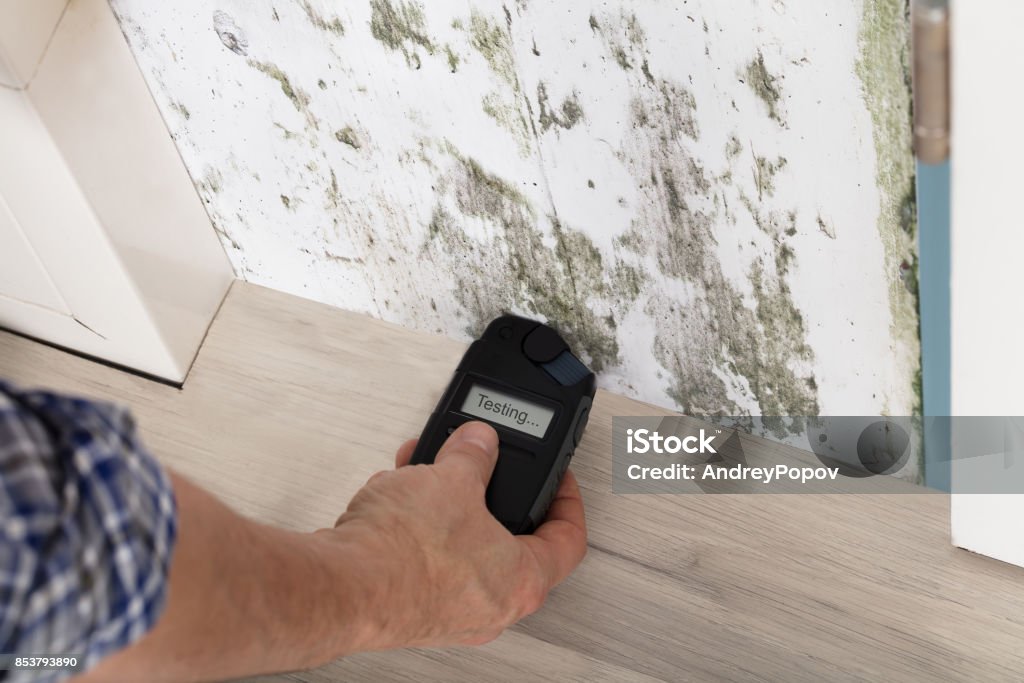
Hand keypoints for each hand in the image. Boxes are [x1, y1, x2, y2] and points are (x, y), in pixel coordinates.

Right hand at [324, 421, 586, 649]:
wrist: (340, 589)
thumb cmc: (403, 553)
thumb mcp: (451, 477)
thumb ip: (473, 453)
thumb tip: (478, 441)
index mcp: (524, 581)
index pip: (569, 540)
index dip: (567, 500)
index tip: (557, 478)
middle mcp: (493, 608)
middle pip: (510, 540)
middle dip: (487, 493)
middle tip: (482, 468)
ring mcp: (450, 614)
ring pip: (462, 547)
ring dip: (445, 505)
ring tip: (424, 472)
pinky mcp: (411, 610)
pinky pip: (427, 559)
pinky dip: (417, 526)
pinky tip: (397, 498)